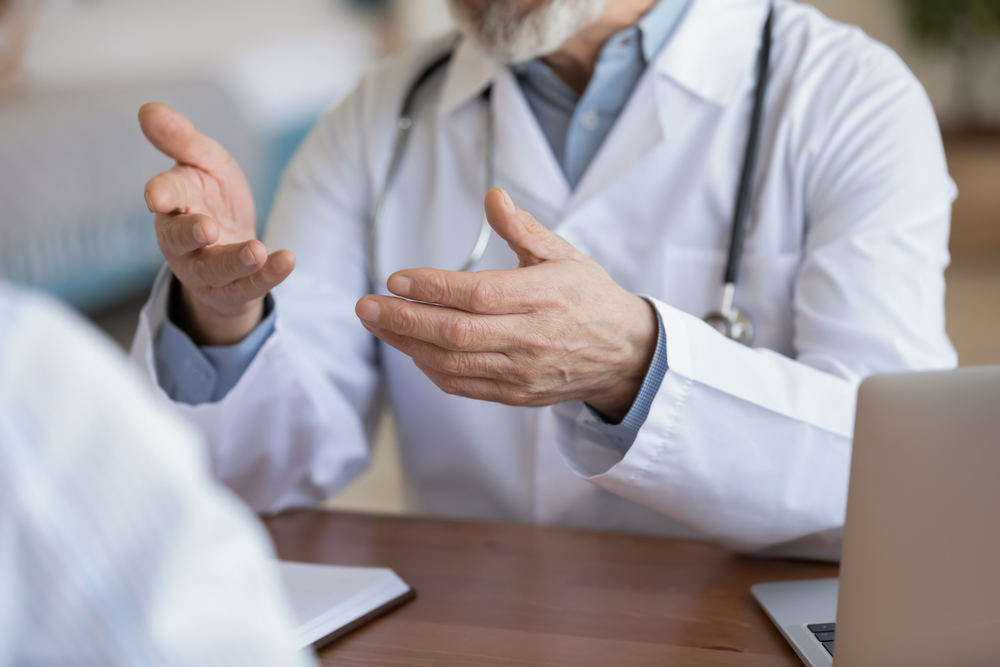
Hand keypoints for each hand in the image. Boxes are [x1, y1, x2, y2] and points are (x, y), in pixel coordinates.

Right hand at [139, 103, 294, 345]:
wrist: (235, 246)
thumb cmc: (214, 198)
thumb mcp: (207, 163)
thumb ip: (182, 140)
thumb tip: (148, 108)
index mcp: (174, 203)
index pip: (164, 196)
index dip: (161, 195)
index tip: (157, 196)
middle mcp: (181, 241)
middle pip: (178, 240)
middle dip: (190, 234)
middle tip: (208, 228)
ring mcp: (204, 270)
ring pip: (214, 270)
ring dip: (235, 261)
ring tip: (257, 251)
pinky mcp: (231, 290)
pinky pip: (248, 287)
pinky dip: (267, 275)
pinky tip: (287, 260)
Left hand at [355, 189, 657, 421]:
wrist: (625, 354)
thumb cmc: (590, 297)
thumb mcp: (564, 254)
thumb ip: (523, 228)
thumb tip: (492, 195)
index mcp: (545, 296)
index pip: (477, 294)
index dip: (432, 287)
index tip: (396, 277)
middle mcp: (533, 337)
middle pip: (456, 333)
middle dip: (403, 320)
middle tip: (365, 306)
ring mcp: (523, 371)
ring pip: (453, 363)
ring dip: (407, 346)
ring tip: (378, 324)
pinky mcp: (517, 395)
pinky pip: (463, 386)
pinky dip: (430, 369)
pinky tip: (410, 349)